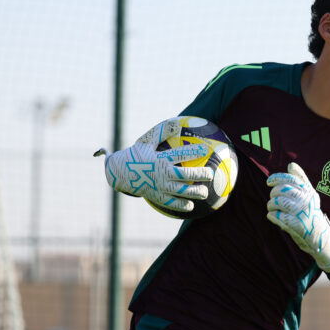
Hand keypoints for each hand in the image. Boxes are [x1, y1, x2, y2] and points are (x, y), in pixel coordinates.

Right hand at [94, 117, 213, 214]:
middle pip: (184, 175)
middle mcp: (161, 173)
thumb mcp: (147, 141)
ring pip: (180, 191)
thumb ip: (162, 132)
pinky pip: (170, 203)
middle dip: (199, 175)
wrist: (118, 172)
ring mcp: (159, 186)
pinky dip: (180, 205)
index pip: (180, 154)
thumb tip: (177, 123)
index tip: (206, 150)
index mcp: (160, 158)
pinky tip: (191, 206)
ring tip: (205, 193)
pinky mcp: (156, 196)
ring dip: (194, 193)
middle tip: (211, 174)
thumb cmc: (136, 154)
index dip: (194, 152)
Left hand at [266, 162, 329, 272]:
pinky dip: (272, 215)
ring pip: (278, 202)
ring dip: (271, 205)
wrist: (321, 237)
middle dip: (273, 193)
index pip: (291, 179)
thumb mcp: (310, 195)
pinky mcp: (297, 224)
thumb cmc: (311, 213)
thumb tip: (291, 164)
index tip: (269, 181)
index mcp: (309, 191)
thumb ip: (301, 180)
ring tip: (272, 208)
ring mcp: (302, 212)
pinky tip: (272, 216)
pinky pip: (277, 215)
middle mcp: (307, 200)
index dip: (278, 178)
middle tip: (273, 199)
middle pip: (283, 190)